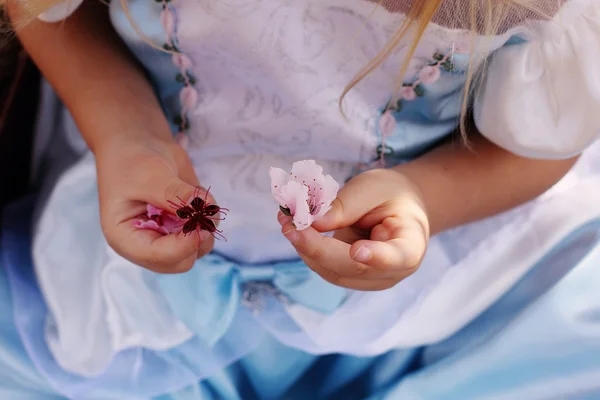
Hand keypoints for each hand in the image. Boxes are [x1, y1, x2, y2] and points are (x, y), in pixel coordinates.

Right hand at [95, 136, 215, 272]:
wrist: (139, 144)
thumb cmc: (133, 160)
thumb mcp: (151, 175)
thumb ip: (177, 196)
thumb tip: (204, 210)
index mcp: (126, 238)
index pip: (159, 257)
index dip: (183, 245)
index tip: (200, 222)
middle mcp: (147, 244)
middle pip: (183, 261)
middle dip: (197, 236)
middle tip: (200, 205)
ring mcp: (168, 238)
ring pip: (200, 247)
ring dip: (207, 222)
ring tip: (195, 193)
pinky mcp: (184, 227)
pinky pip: (207, 230)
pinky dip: (209, 213)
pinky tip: (195, 193)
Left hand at [279, 168, 429, 290]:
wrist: (398, 207)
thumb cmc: (390, 194)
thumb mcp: (372, 187)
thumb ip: (346, 206)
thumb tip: (312, 224)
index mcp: (411, 244)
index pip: (398, 257)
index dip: (377, 257)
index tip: (357, 250)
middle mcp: (393, 271)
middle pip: (354, 267)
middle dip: (318, 248)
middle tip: (291, 225)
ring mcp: (371, 279)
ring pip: (333, 272)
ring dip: (306, 248)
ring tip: (287, 220)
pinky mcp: (350, 277)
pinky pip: (325, 268)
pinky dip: (306, 249)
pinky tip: (294, 228)